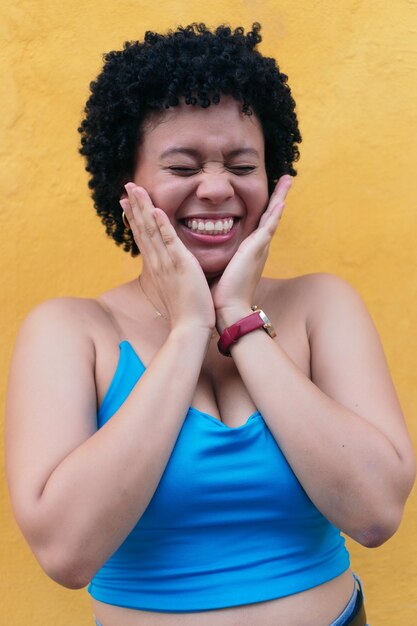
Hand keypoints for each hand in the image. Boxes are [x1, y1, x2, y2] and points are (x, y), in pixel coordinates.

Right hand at [121, 184, 214, 331]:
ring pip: (151, 230)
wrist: (190, 328)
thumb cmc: (186, 310)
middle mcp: (157, 262)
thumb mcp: (174, 287)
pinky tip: (156, 209)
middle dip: (134, 206)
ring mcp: (166, 263)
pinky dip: (162, 225)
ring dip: (143, 208)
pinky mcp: (180, 265)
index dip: (135, 217)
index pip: (143, 237)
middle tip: (127, 186)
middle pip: (142, 229)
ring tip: (136, 189)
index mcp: (156, 266)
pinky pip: (169, 241)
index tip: (126, 201)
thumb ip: (170, 273)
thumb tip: (168, 267)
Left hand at [211, 175, 291, 329]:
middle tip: (287, 178)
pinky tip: (281, 201)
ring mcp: (259, 248)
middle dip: (279, 196)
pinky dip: (275, 214)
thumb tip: (202, 251)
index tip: (272, 193)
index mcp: (250, 251)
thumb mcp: (220, 268)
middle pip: (270, 215)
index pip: (259, 223)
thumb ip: (218, 256)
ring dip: (281, 197)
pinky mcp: (256, 250)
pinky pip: (268, 227)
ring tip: (288, 179)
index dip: (266, 207)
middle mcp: (258, 247)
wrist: (228, 309)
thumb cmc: (221, 294)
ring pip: (272, 216)